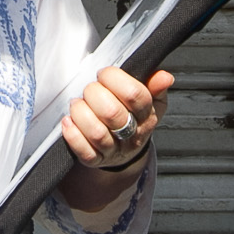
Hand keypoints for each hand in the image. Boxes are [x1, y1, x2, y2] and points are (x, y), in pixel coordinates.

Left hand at [59, 66, 174, 170]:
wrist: (125, 151)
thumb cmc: (134, 119)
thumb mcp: (149, 101)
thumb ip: (154, 86)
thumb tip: (165, 77)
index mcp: (146, 115)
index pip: (135, 95)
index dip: (115, 79)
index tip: (104, 73)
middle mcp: (131, 134)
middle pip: (113, 113)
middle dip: (95, 94)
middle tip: (89, 88)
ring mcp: (113, 149)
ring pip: (97, 133)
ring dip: (81, 113)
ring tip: (77, 103)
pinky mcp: (96, 160)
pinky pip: (84, 152)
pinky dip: (73, 135)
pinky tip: (69, 122)